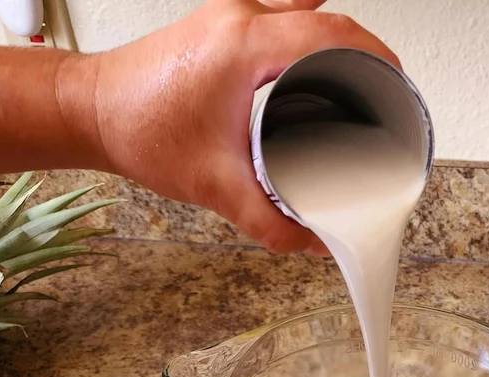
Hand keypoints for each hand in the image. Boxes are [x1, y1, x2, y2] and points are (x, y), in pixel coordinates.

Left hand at [72, 0, 400, 254]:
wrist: (91, 108)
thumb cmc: (137, 128)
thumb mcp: (214, 185)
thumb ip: (269, 222)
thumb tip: (314, 241)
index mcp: (244, 45)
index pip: (333, 34)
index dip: (377, 58)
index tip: (398, 86)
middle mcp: (240, 18)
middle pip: (328, 20)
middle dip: (367, 54)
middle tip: (385, 93)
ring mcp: (229, 15)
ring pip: (307, 13)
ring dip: (340, 42)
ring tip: (360, 80)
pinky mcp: (222, 24)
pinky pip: (283, 13)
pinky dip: (310, 30)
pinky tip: (321, 50)